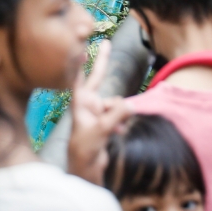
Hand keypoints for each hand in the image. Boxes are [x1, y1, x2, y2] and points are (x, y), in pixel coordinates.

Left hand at [67, 40, 132, 184]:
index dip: (80, 60)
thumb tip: (132, 105)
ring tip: (115, 128)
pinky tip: (118, 133)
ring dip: (119, 113)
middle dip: (103, 62)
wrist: (85, 167)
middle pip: (98, 77)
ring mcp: (96, 112)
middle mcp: (87, 103)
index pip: (80, 76)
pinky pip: (119, 114)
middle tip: (106, 42)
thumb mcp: (101, 129)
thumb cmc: (85, 147)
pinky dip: (121, 121)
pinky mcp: (104, 121)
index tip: (80, 43)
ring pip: (115, 102)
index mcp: (81, 102)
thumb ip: (116, 115)